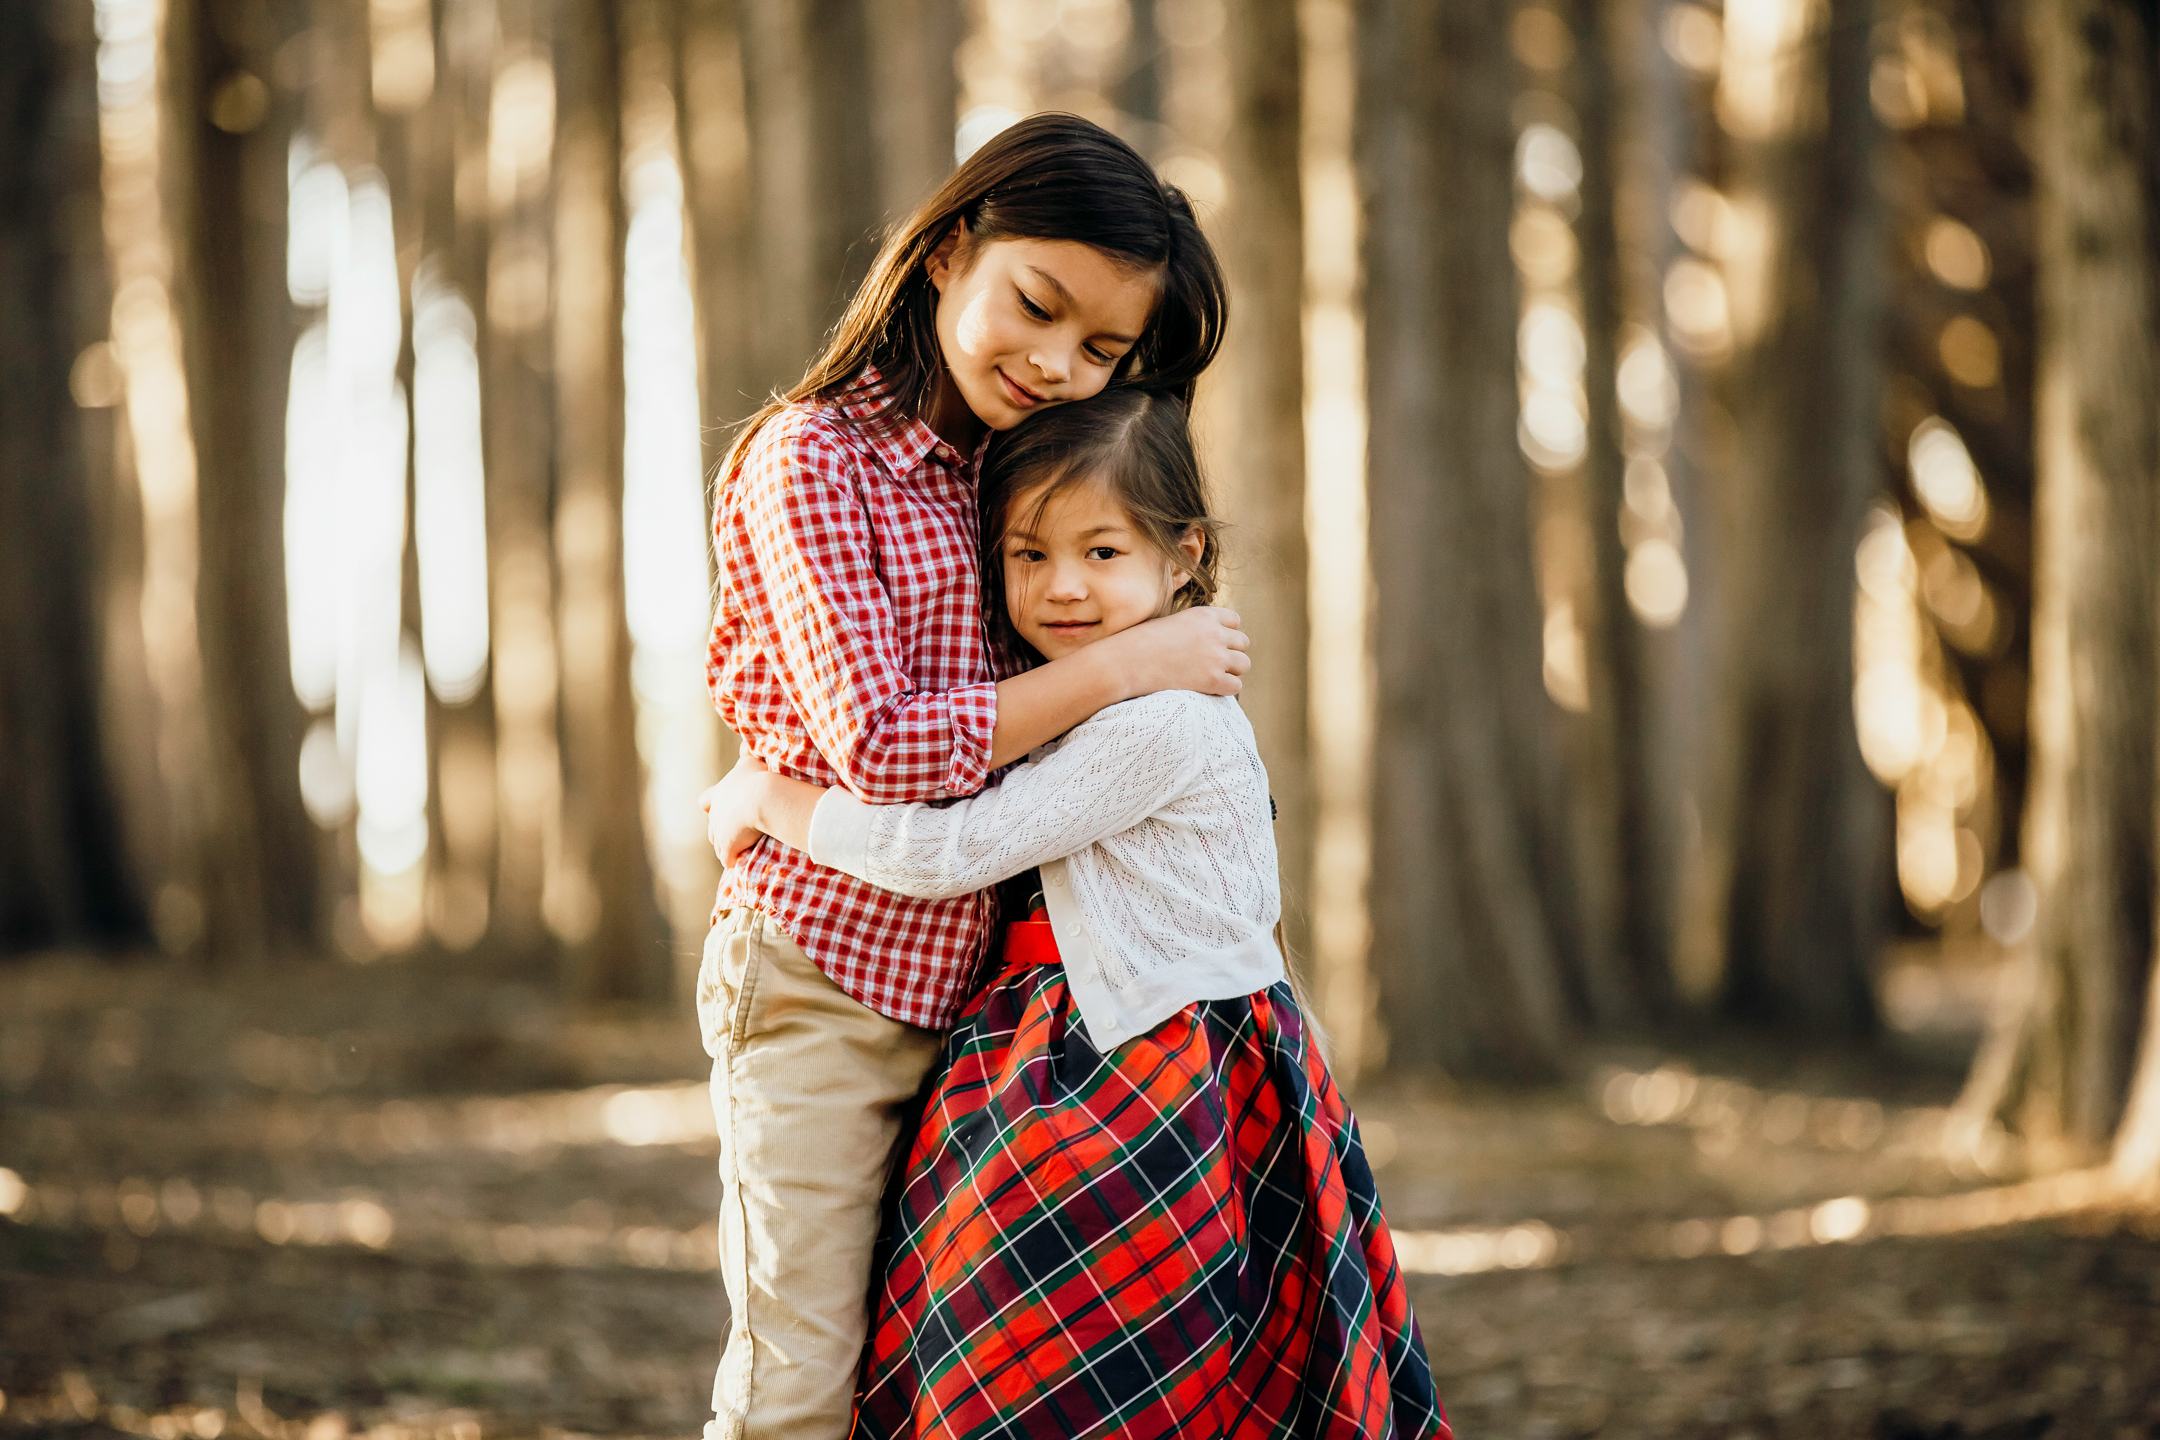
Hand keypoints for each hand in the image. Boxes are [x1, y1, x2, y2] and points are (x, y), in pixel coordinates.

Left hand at [700, 754, 775, 866]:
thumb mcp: (750, 762)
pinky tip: (741, 863)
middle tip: (733, 832)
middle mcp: (715, 813)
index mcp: (719, 793)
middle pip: (711, 827)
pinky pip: (728, 859)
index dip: (711, 804)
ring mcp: (719, 833)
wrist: (762, 798)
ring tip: (739, 851)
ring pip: (717, 844)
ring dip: (726, 847)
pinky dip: (734, 861)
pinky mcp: (727, 848)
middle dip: (719, 830)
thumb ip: (745, 754)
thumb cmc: (759, 778)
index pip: (706, 800)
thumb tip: (743, 743)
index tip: (715, 807)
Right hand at [1102, 605, 1250, 697]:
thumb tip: (1207, 641)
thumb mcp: (1170, 622)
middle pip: (1243, 643)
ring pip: (1243, 664)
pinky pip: (1236, 685)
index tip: (1212, 643)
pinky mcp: (1212, 679)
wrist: (1127, 662)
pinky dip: (1225, 689)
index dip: (1225, 633)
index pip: (1235, 620)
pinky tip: (1209, 689)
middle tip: (1212, 663)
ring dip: (1231, 671)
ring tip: (1212, 676)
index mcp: (1204, 614)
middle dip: (1231, 652)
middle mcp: (1214, 633)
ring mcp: (1215, 657)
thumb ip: (1194, 627)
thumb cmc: (1141, 643)